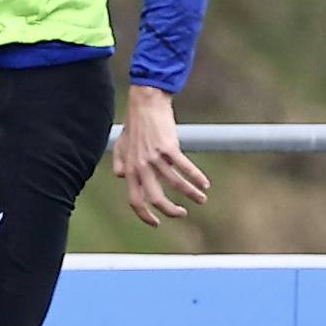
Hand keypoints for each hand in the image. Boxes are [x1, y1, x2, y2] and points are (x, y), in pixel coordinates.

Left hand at [112, 85, 209, 227]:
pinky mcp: (168, 147)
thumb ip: (120, 162)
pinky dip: (197, 178)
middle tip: (182, 214)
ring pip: (175, 184)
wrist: (145, 102)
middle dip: (171, 211)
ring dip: (191, 194)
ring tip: (201, 198)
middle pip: (155, 198)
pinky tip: (205, 184)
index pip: (135, 200)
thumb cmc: (135, 124)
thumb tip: (122, 177)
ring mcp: (154, 157)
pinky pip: (185, 168)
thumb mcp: (121, 145)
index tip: (156, 223)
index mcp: (129, 170)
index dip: (145, 215)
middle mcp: (140, 166)